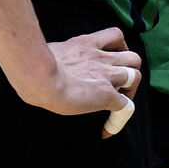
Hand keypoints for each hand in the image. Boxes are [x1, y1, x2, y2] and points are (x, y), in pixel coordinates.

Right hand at [22, 27, 143, 122]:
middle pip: (133, 56)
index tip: (108, 66)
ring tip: (118, 101)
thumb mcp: (50, 50)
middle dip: (131, 69)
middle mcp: (101, 57)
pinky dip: (120, 119)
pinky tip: (107, 130)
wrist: (37, 75)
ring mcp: (106, 76)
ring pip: (136, 76)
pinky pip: (126, 107)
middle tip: (118, 82)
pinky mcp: (106, 95)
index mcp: (86, 43)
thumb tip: (49, 63)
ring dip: (131, 90)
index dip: (116, 50)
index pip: (113, 37)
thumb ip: (60, 54)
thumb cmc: (32, 63)